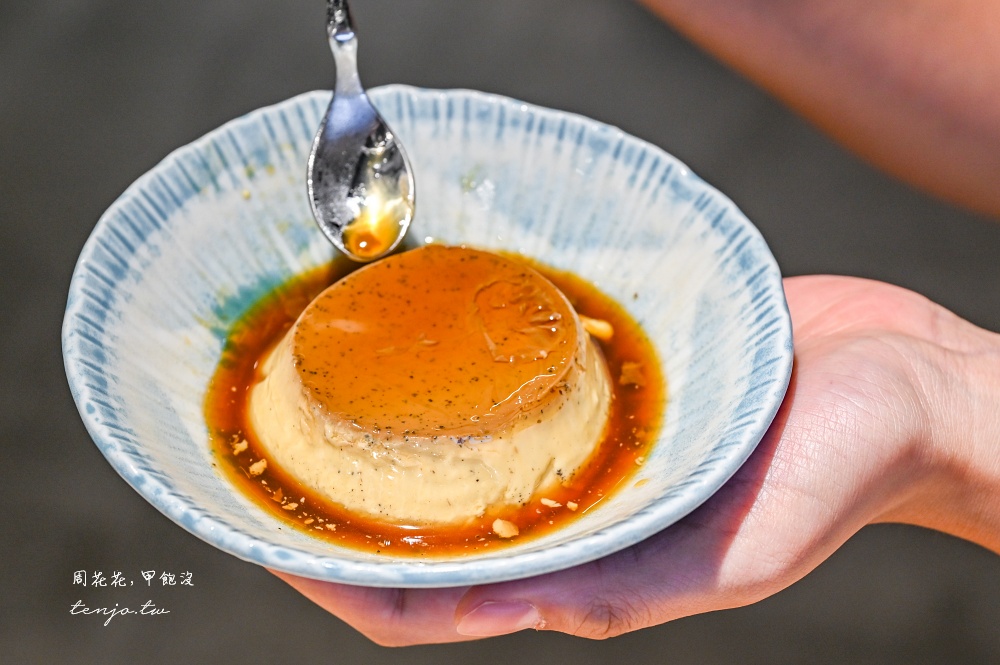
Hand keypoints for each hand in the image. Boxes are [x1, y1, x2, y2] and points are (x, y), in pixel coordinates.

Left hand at [272, 275, 999, 643]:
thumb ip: (619, 588)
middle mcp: (577, 508)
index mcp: (593, 567)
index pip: (441, 600)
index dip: (354, 583)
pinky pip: (512, 381)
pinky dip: (459, 372)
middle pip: (433, 523)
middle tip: (274, 466)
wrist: (899, 382)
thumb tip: (495, 611)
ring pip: (463, 448)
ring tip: (322, 394)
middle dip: (350, 509)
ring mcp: (586, 443)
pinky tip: (422, 335)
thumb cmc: (835, 476)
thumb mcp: (733, 555)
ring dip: (393, 436)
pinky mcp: (606, 382)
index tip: (280, 550)